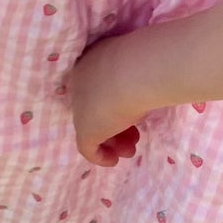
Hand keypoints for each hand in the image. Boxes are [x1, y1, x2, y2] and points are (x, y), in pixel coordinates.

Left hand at [68, 36, 152, 166]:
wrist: (134, 71)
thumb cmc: (141, 63)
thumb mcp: (135, 69)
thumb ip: (131, 79)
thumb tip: (142, 87)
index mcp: (90, 63)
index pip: (100, 90)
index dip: (117, 105)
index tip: (135, 117)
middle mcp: (80, 82)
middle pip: (97, 110)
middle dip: (116, 126)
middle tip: (135, 136)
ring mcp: (80, 106)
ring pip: (94, 127)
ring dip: (114, 141)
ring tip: (131, 150)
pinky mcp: (83, 129)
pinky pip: (87, 148)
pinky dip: (100, 156)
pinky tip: (114, 159)